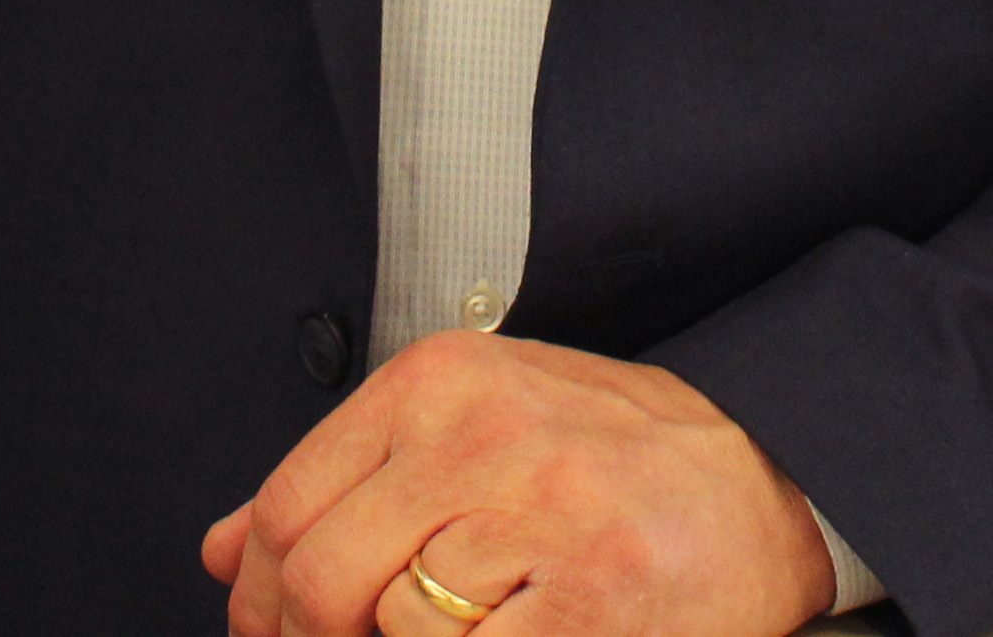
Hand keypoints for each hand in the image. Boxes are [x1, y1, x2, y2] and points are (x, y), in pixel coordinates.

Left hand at [198, 327, 837, 635]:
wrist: (771, 479)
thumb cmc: (616, 455)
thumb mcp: (475, 424)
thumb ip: (349, 478)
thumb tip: (221, 550)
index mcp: (442, 380)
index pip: (286, 502)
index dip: (256, 594)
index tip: (266, 631)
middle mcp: (484, 435)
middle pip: (320, 574)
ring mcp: (543, 519)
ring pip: (393, 631)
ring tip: (466, 627)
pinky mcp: (593, 606)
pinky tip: (519, 632)